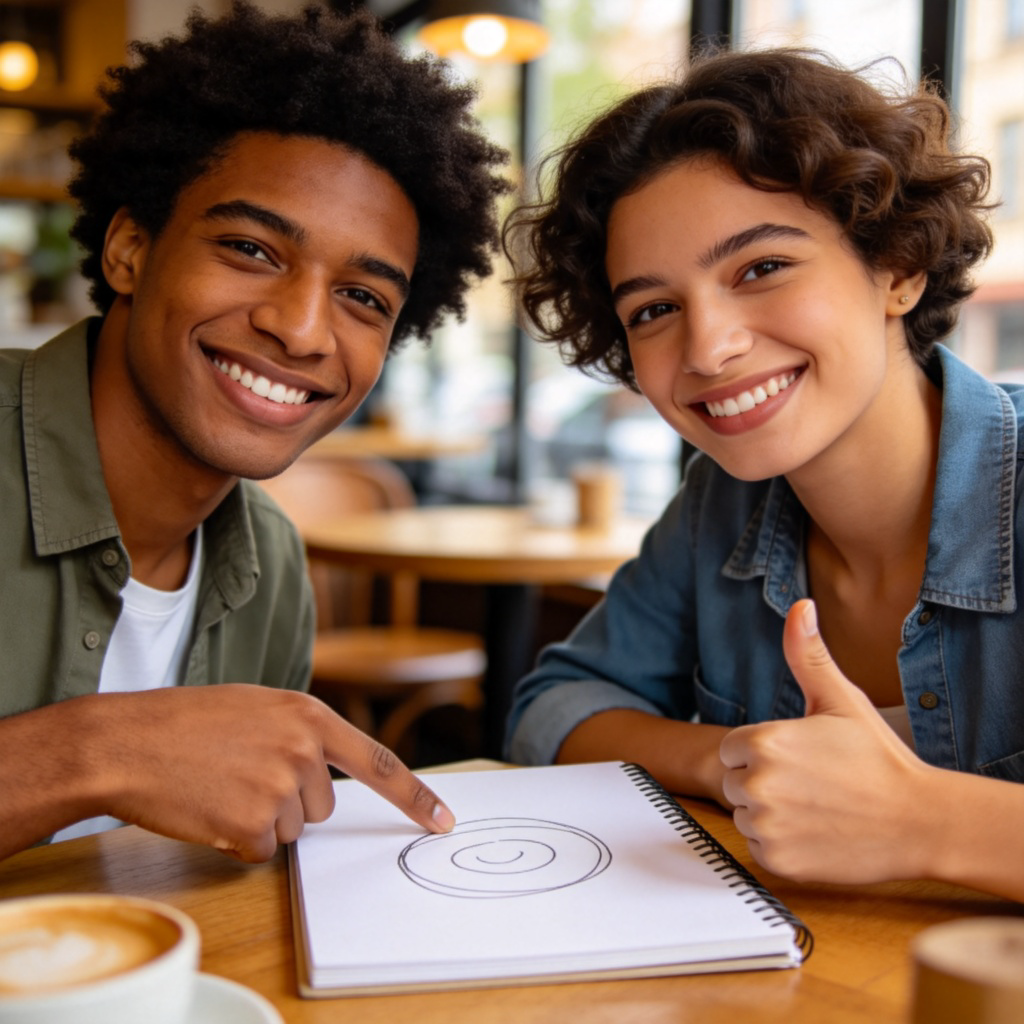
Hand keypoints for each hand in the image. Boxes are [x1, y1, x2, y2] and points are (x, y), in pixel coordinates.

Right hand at [85, 685, 453, 860]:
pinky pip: (261, 851)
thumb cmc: (186, 722)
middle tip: (239, 775)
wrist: (127, 741)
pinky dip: (235, 841)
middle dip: (287, 801)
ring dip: (259, 819)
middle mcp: (304, 750)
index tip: (443, 821)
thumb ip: (300, 735)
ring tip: (219, 786)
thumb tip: (323, 778)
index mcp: (309, 715)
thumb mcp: (257, 707)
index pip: (380, 761)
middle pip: (322, 806)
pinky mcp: (252, 825)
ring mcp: (280, 788)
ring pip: (291, 830)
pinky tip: (209, 809)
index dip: (415, 796)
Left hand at [718, 599, 937, 884]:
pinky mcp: (777, 861)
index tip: (798, 759)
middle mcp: (757, 784)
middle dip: (763, 782)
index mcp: (763, 741)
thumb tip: (800, 608)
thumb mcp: (840, 700)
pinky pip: (760, 848)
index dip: (762, 753)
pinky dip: (781, 845)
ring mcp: (766, 825)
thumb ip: (807, 654)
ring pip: (746, 815)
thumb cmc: (879, 759)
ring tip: (816, 807)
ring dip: (771, 813)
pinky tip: (816, 833)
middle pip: (735, 782)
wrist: (919, 820)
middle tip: (811, 784)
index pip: (732, 749)